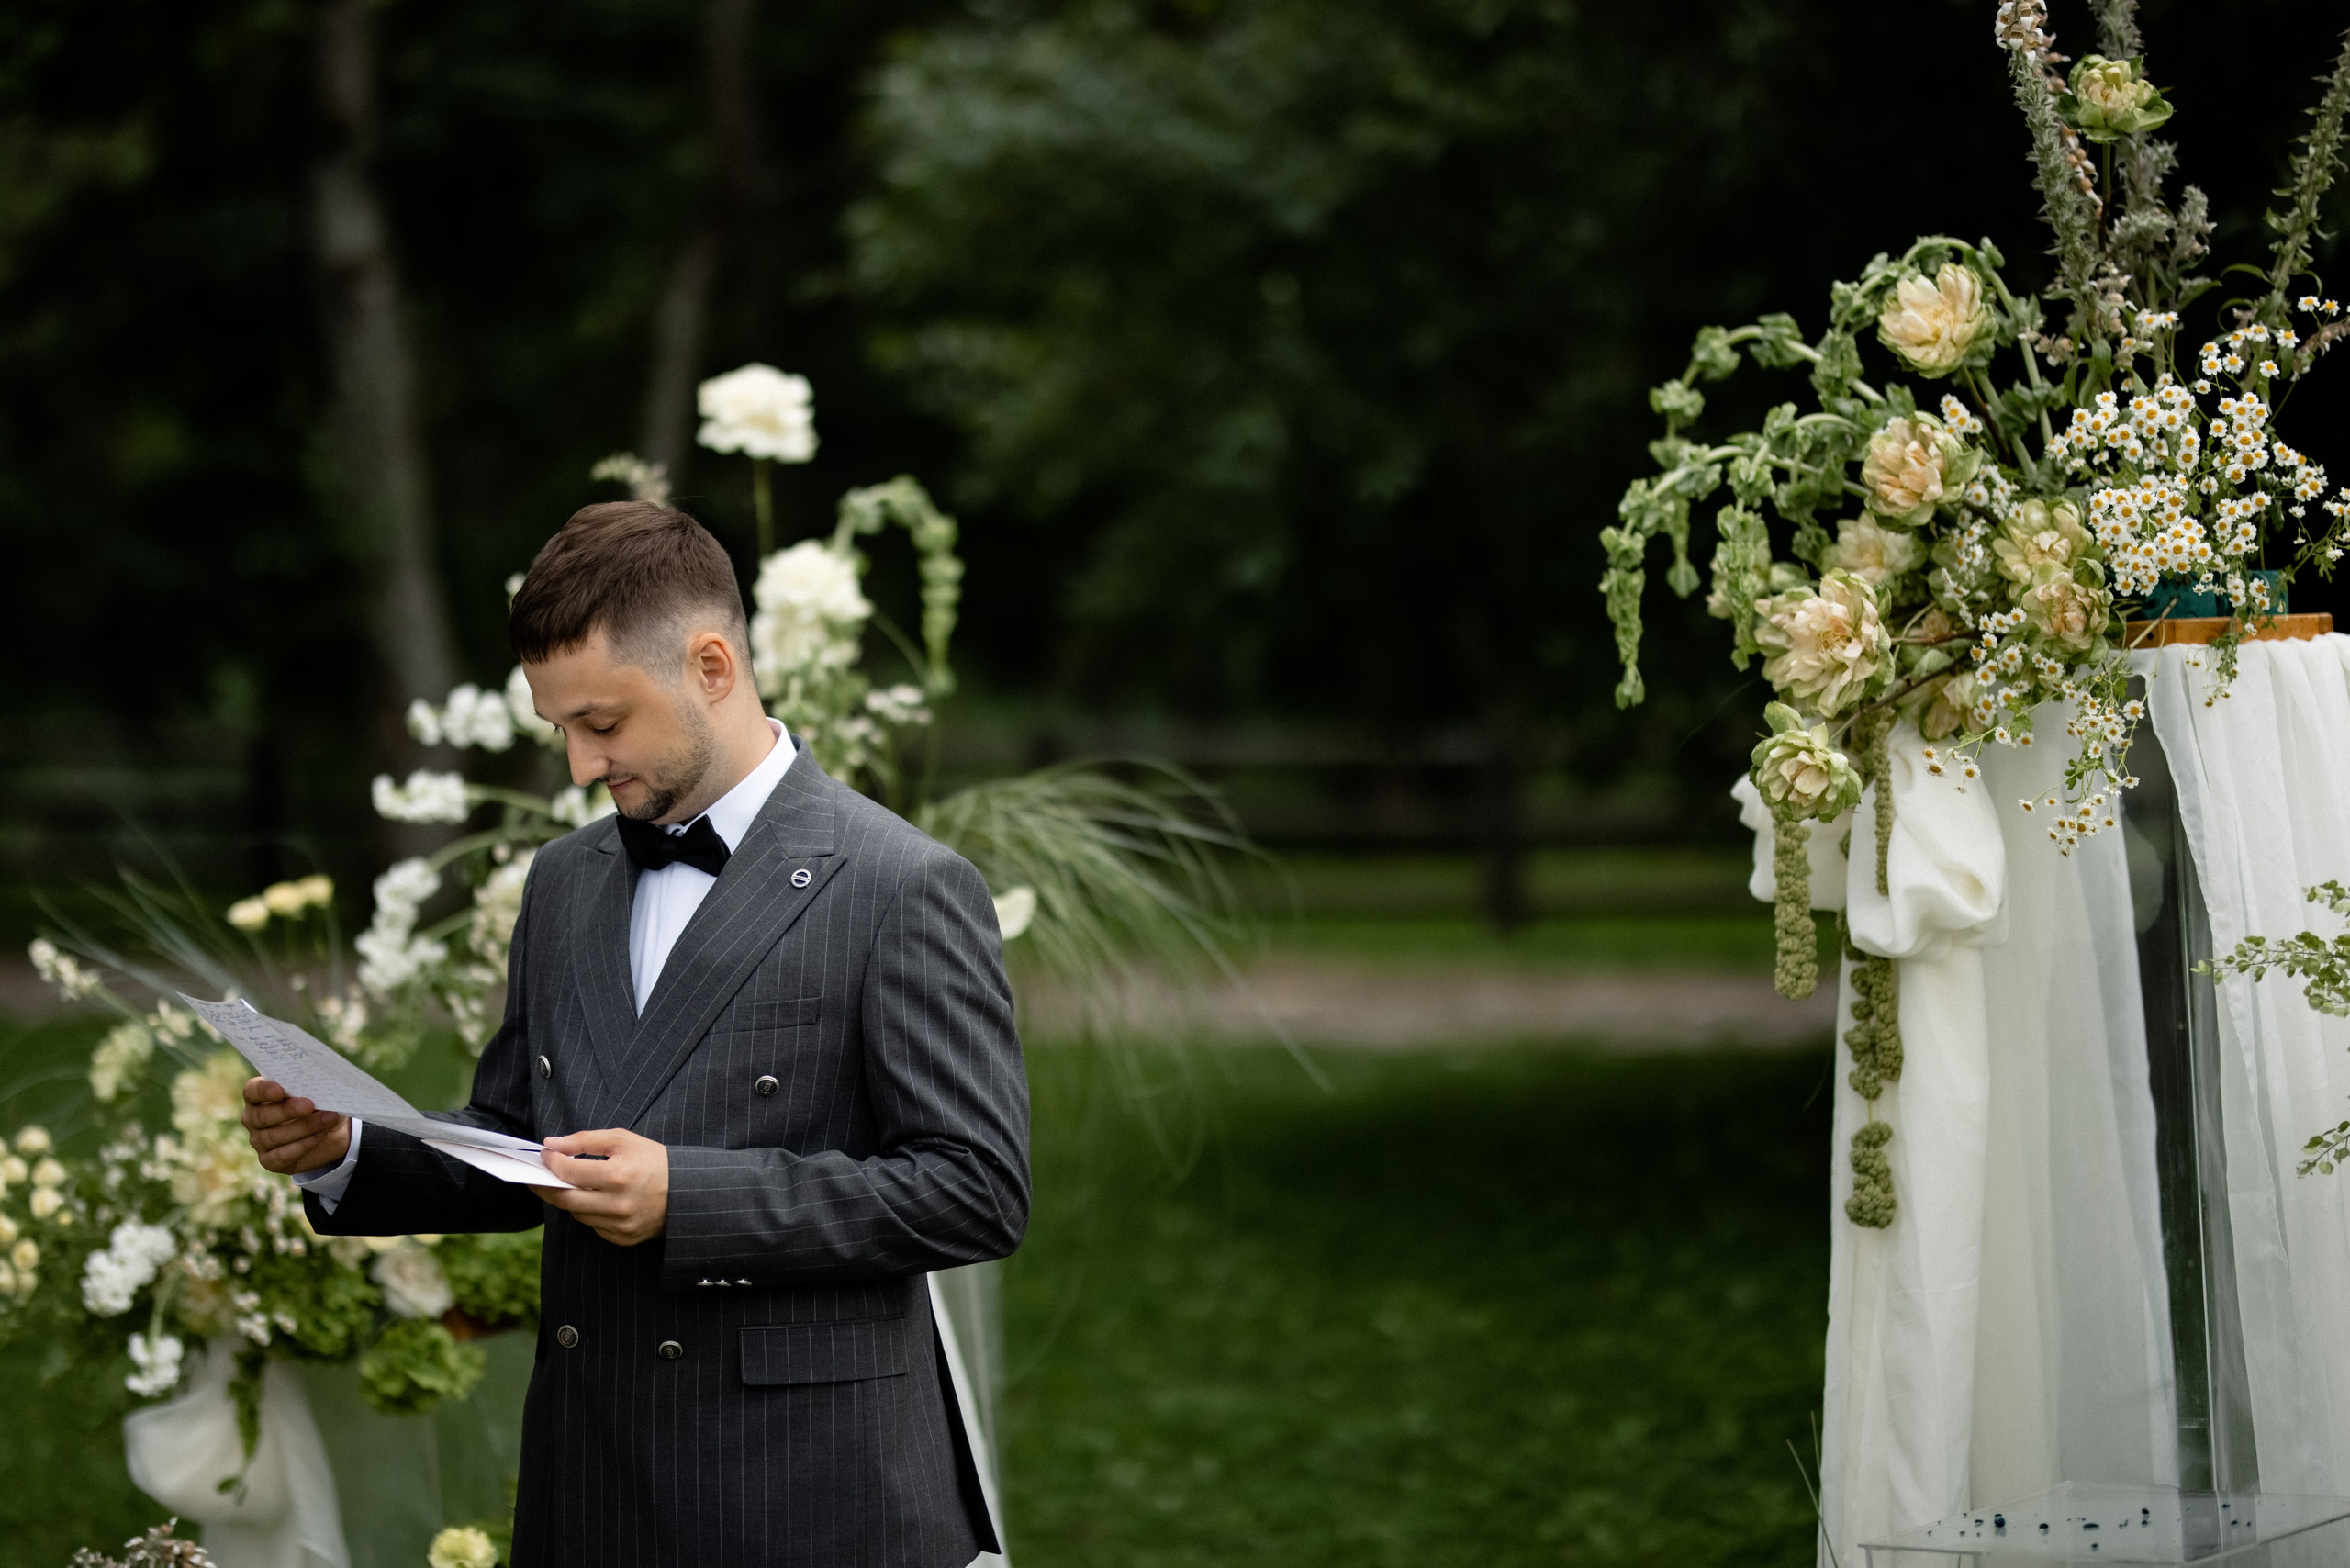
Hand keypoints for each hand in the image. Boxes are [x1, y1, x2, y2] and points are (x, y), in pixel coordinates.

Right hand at [241, 1078, 351, 1174]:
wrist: (331, 1133)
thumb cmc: (319, 1105)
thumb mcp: (318, 1094)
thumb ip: (311, 1090)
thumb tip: (317, 1091)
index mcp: (258, 1095)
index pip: (252, 1091)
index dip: (264, 1090)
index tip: (281, 1091)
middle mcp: (253, 1118)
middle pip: (261, 1116)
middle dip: (287, 1110)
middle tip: (309, 1105)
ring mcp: (258, 1140)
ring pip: (273, 1136)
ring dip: (304, 1127)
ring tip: (327, 1118)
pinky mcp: (268, 1160)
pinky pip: (282, 1155)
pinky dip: (304, 1144)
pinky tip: (320, 1134)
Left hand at [534, 1129, 669, 1246]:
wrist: (687, 1191)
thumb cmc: (654, 1161)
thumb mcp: (623, 1140)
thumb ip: (584, 1140)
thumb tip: (552, 1144)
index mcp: (618, 1175)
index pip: (570, 1172)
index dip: (552, 1162)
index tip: (545, 1154)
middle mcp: (617, 1204)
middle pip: (565, 1199)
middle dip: (546, 1186)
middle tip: (537, 1177)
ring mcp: (620, 1225)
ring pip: (577, 1214)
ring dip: (568, 1198)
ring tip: (568, 1185)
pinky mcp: (623, 1238)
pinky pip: (593, 1226)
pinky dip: (588, 1212)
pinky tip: (594, 1199)